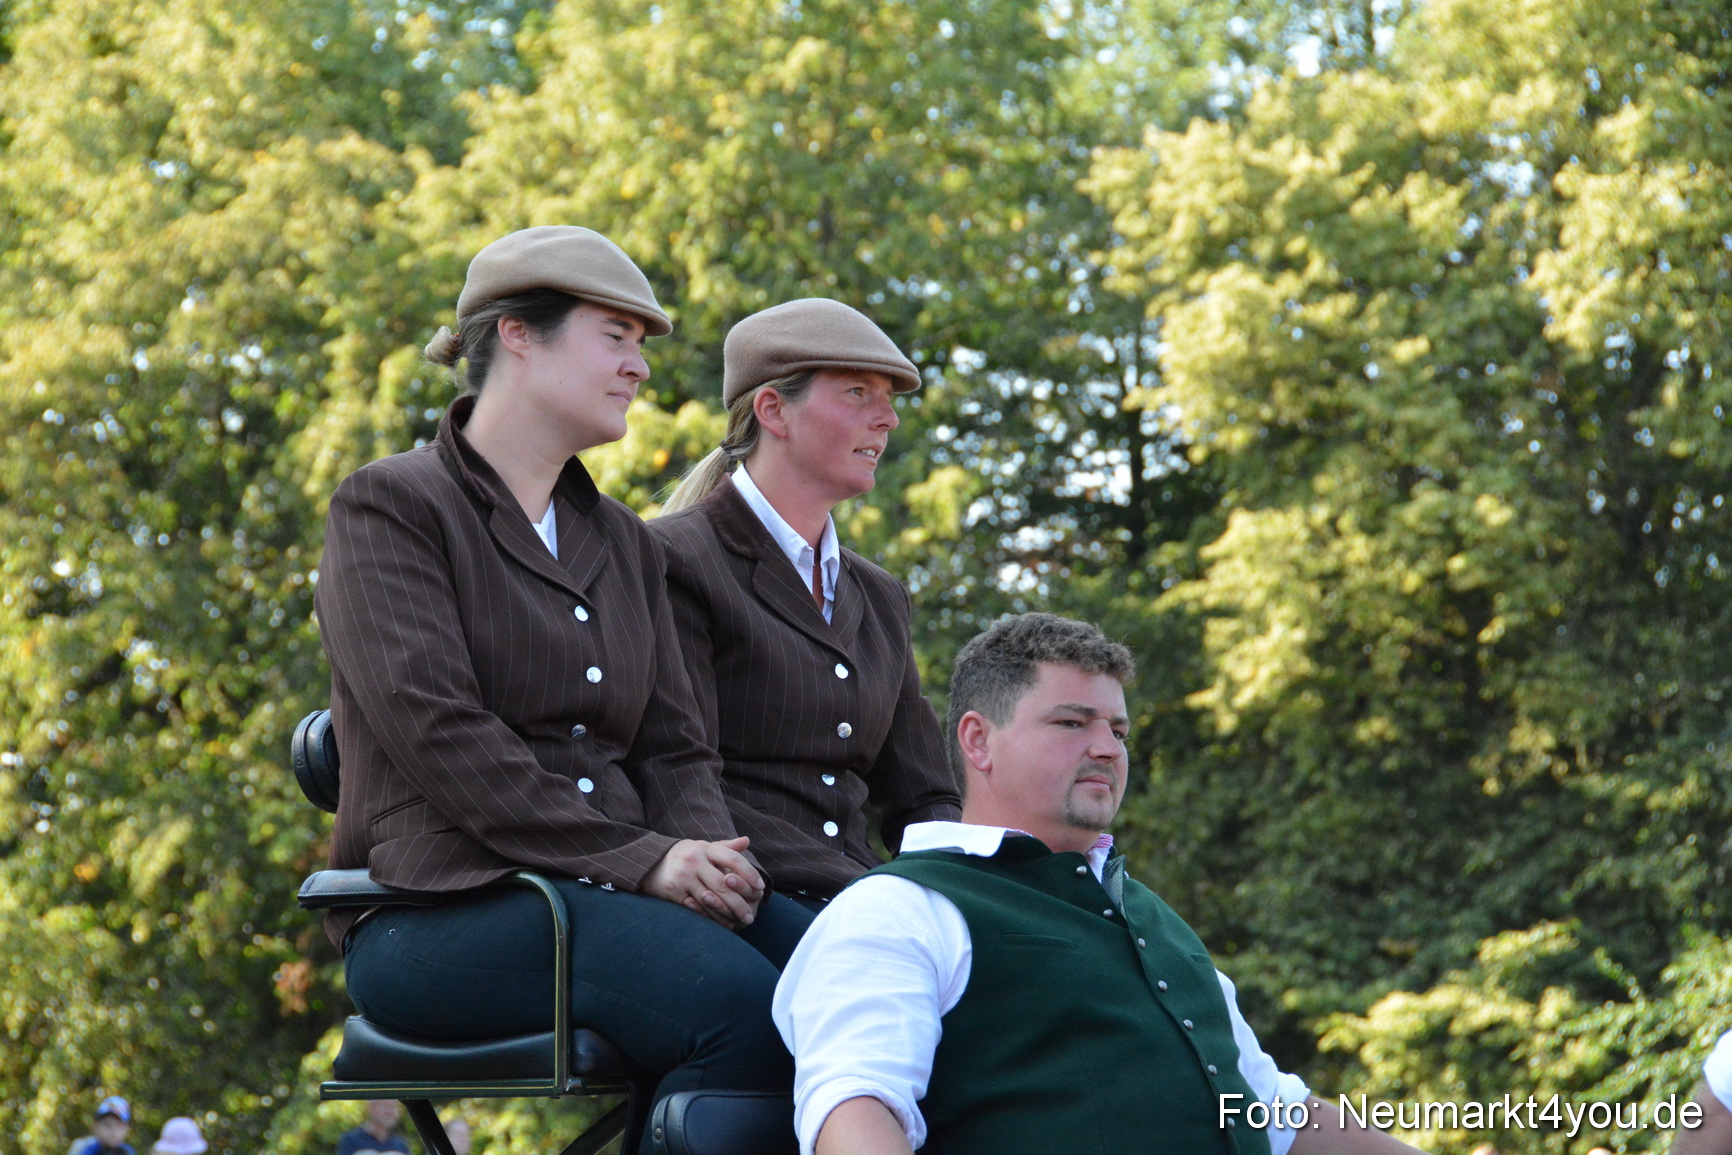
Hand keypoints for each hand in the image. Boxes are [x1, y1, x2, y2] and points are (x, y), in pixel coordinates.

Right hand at [640, 837, 763, 927]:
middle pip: (723, 884)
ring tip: (739, 924)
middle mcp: (694, 860)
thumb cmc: (685, 855)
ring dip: (726, 914)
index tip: (760, 887)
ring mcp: (682, 876)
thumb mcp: (703, 847)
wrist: (650, 862)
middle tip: (751, 917)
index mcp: (705, 848)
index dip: (749, 873)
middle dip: (739, 903)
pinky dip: (709, 917)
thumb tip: (747, 841)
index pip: (732, 859)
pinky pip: (695, 908)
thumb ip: (726, 847)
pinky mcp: (672, 891)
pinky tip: (720, 924)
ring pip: (710, 899)